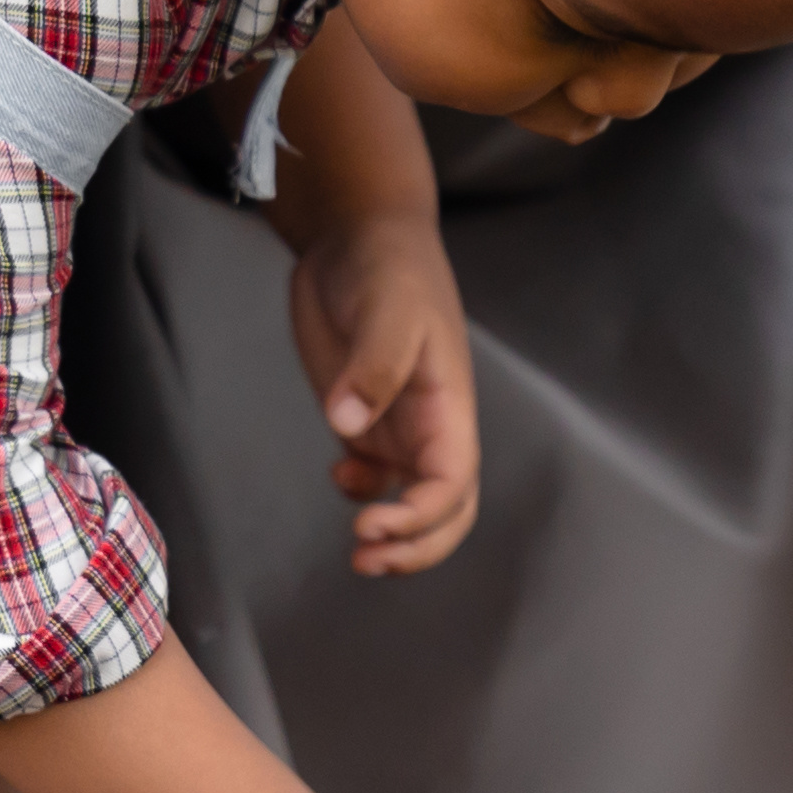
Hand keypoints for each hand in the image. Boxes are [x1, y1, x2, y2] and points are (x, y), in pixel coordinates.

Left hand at [285, 214, 477, 576]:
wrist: (357, 234)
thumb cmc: (388, 265)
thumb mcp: (389, 307)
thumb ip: (373, 366)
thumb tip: (346, 426)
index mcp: (449, 405)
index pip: (453, 484)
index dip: (422, 518)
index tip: (373, 527)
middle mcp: (430, 423)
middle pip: (447, 509)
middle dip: (417, 546)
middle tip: (365, 558)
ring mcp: (399, 422)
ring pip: (414, 500)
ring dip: (393, 533)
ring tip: (355, 546)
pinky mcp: (366, 414)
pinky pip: (378, 474)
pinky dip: (364, 492)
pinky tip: (339, 475)